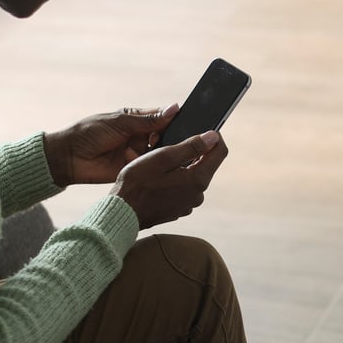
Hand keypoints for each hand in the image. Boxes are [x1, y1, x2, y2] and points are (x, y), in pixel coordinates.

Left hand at [43, 106, 178, 186]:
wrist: (70, 158)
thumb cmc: (90, 133)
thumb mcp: (121, 122)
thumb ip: (148, 119)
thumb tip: (175, 108)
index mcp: (138, 120)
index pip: (165, 118)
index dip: (178, 119)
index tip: (195, 122)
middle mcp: (141, 137)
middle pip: (167, 137)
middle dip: (175, 139)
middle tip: (188, 141)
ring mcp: (139, 154)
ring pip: (161, 154)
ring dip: (165, 154)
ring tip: (175, 154)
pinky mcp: (135, 170)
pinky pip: (151, 169)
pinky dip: (155, 168)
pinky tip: (162, 167)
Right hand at [113, 131, 227, 228]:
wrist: (122, 213)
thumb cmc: (137, 184)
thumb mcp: (163, 157)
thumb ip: (191, 146)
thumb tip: (213, 137)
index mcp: (198, 180)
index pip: (220, 152)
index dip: (214, 137)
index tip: (203, 129)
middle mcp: (198, 194)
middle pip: (204, 164)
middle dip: (190, 151)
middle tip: (166, 145)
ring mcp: (188, 204)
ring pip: (190, 176)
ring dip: (178, 166)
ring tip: (154, 162)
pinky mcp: (178, 209)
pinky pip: (181, 188)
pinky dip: (172, 179)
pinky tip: (154, 178)